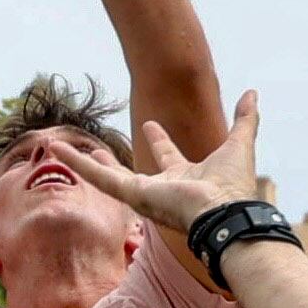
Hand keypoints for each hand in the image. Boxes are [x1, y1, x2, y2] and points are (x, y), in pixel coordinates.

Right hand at [64, 91, 270, 235]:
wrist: (226, 214)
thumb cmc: (234, 186)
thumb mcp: (239, 143)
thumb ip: (245, 119)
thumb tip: (252, 94)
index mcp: (186, 177)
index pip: (169, 157)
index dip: (159, 140)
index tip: (149, 124)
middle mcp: (161, 189)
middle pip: (130, 172)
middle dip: (113, 161)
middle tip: (98, 148)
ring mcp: (143, 195)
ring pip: (104, 177)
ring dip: (81, 163)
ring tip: (56, 148)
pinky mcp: (131, 196)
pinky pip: (99, 178)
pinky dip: (77, 164)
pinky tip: (57, 150)